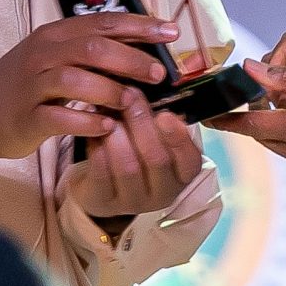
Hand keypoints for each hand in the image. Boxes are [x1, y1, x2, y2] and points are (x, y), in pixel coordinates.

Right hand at [0, 14, 179, 164]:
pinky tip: (107, 126)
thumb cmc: (26, 84)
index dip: (140, 26)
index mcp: (55, 34)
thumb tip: (144, 48)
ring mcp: (32, 85)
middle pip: (92, 48)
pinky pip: (60, 116)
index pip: (103, 22)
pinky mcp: (27, 116)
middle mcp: (43, 54)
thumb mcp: (55, 56)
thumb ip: (91, 50)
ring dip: (110, 90)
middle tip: (158, 73)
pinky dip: (87, 121)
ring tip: (132, 102)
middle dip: (131, 59)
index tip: (170, 32)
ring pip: (75, 79)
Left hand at [68, 96, 206, 226]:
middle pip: (157, 159)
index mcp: (182, 175)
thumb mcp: (154, 136)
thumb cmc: (136, 151)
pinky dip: (98, 145)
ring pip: (128, 167)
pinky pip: (101, 172)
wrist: (101, 184)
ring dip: (118, 133)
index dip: (178, 138)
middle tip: (129, 95)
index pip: (190, 160)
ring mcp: (133, 202)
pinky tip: (94, 128)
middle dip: (142, 123)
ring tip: (109, 109)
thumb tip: (151, 83)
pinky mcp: (104, 202)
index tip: (165, 114)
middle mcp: (163, 193)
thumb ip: (159, 117)